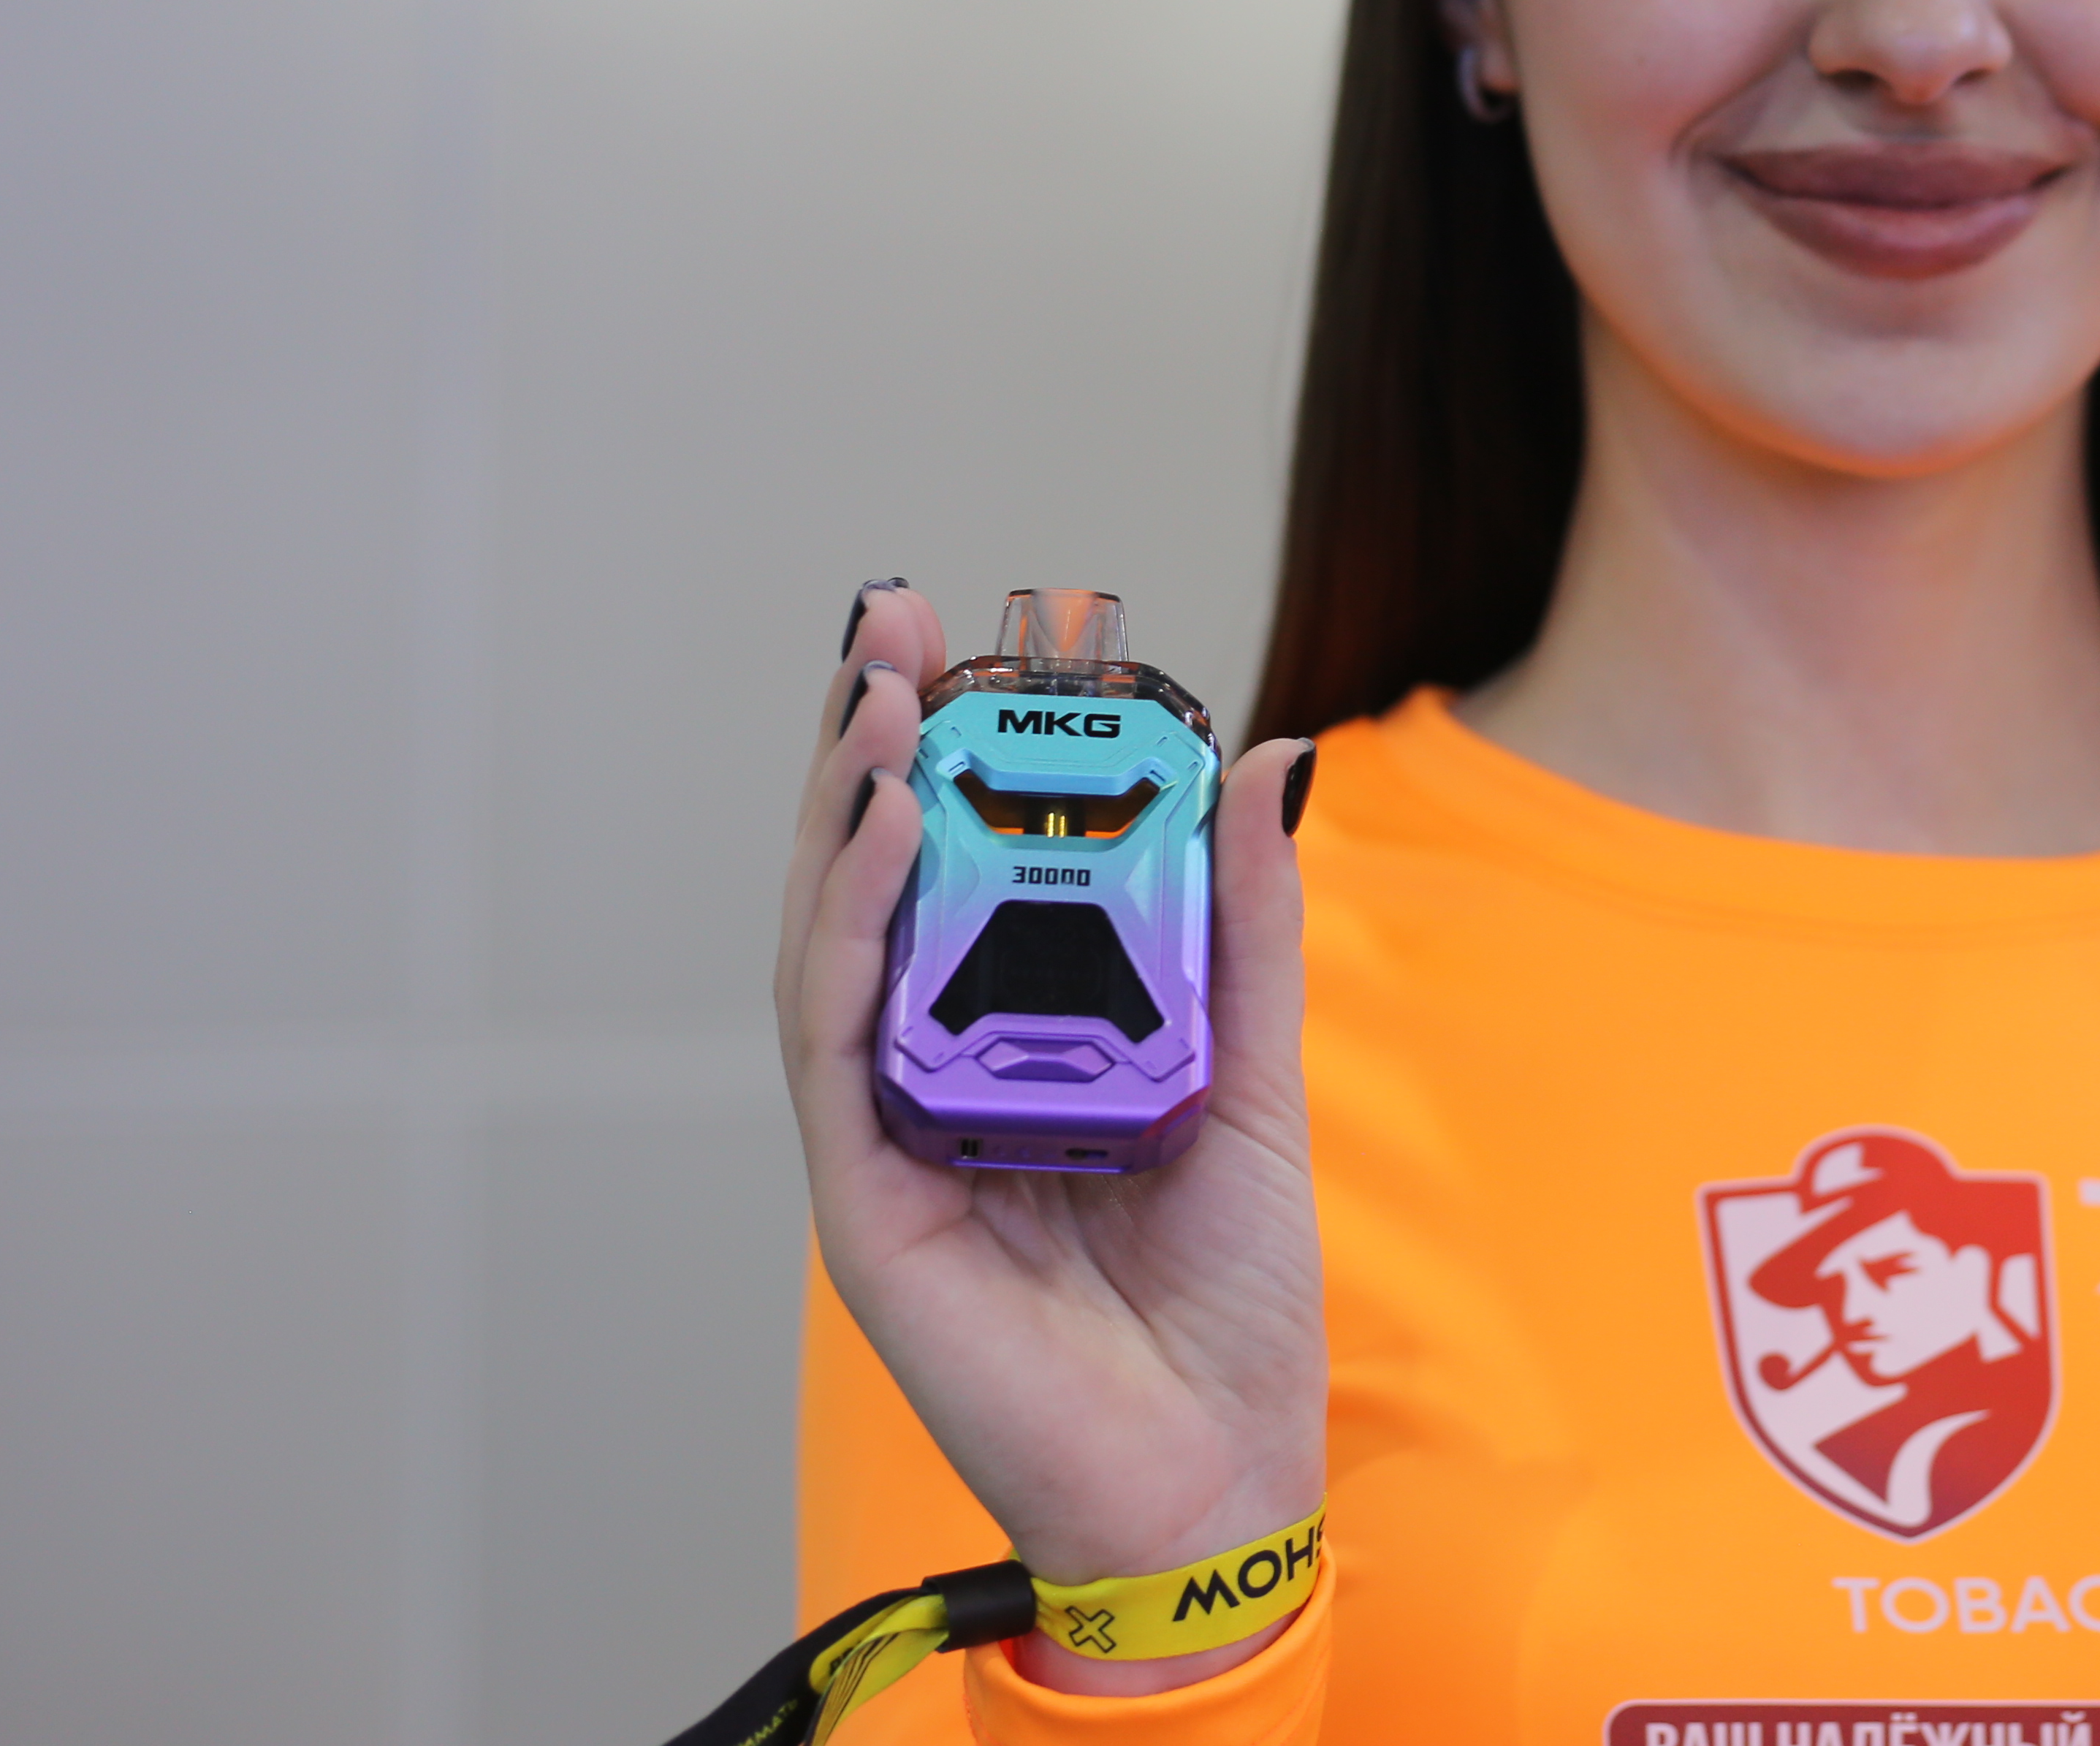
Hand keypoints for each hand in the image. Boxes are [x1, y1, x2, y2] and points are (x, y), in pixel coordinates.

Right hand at [779, 585, 1326, 1694]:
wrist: (1220, 1477)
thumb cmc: (1224, 1302)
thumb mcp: (1252, 1073)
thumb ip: (1242, 926)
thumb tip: (1268, 758)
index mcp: (1007, 1042)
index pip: (946, 869)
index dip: (933, 751)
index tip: (950, 638)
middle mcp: (927, 1076)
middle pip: (866, 887)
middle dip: (862, 748)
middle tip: (883, 623)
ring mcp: (886, 1139)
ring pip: (831, 947)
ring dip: (842, 818)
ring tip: (873, 706)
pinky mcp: (870, 1204)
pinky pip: (839, 1047)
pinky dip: (852, 935)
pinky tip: (882, 843)